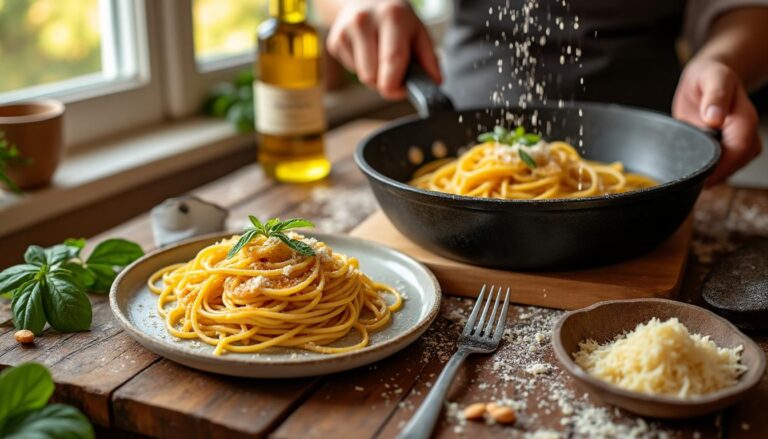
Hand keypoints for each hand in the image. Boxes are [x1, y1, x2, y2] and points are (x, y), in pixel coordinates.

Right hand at [326, 0, 441, 99]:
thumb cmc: (395, 19)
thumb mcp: (418, 31)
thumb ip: (429, 59)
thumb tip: (434, 82)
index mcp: (391, 17)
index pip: (392, 61)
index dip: (397, 86)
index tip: (402, 90)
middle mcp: (365, 21)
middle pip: (372, 76)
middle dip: (385, 81)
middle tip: (393, 70)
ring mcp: (346, 30)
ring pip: (361, 76)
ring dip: (374, 75)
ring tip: (379, 56)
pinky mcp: (334, 40)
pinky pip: (351, 70)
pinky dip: (361, 67)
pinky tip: (365, 51)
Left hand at [672, 59, 761, 184]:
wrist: (708, 77)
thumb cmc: (710, 76)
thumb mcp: (712, 78)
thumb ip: (715, 96)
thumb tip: (714, 118)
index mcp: (744, 119)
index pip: (739, 150)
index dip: (721, 166)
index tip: (702, 177)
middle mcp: (745, 133)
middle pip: (736, 164)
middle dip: (715, 174)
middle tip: (688, 180)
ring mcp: (737, 142)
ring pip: (730, 168)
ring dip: (712, 173)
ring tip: (689, 173)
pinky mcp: (727, 147)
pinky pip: (722, 166)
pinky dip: (709, 170)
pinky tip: (693, 167)